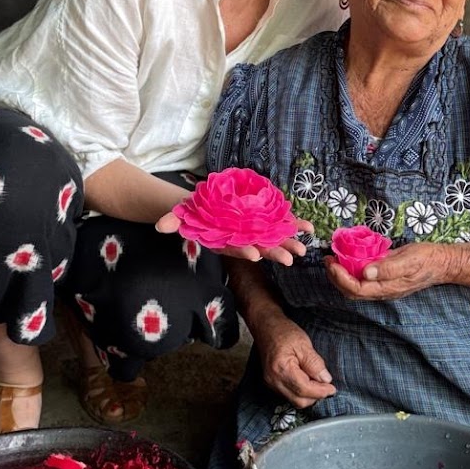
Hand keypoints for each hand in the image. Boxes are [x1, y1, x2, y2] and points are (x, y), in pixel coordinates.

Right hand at [155, 211, 312, 266]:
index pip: (233, 248)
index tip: (253, 255)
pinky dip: (294, 224)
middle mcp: (240, 239)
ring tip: (303, 249)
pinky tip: (309, 228)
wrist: (205, 207)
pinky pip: (281, 222)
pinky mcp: (263, 220)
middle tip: (289, 260)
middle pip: (258, 247)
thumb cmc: (193, 213)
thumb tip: (160, 226)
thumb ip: (173, 220)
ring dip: (288, 243)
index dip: (242, 251)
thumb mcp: (181, 215)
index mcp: (223, 240)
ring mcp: (253, 230)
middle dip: (273, 253)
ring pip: (273, 239)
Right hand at [251, 316, 335, 408]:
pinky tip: (307, 380)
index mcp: (281, 369)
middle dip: (315, 396)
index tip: (332, 388)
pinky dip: (301, 391)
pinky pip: (289, 394)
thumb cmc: (283, 332)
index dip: (321, 391)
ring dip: (308, 395)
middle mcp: (273, 380)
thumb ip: (315, 363)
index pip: (304, 390)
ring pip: (294, 400)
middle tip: (327, 385)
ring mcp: (271, 383)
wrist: (266, 327)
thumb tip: (325, 379)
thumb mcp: (304, 344)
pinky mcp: (272, 383)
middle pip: (299, 400)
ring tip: (317, 381)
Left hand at [324, 242, 450, 300]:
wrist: (442, 263)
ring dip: (341, 276)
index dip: (340, 277)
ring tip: (333, 260)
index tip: (332, 262)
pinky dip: (351, 272)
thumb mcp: (409, 259)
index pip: (356, 289)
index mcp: (387, 288)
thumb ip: (388, 267)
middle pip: (352, 292)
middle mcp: (383, 291)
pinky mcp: (385, 280)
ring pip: (356, 288)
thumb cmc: (427, 259)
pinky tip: (348, 260)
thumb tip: (366, 272)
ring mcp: (384, 287)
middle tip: (328, 260)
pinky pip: (363, 281)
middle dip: (336, 278)